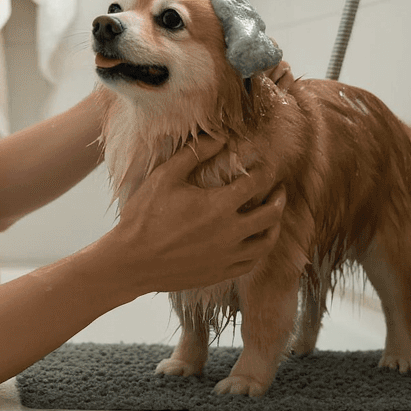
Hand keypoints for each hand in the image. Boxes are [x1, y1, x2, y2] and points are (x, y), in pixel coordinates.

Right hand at [107, 134, 285, 293]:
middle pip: (270, 214)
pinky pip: (251, 263)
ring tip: (273, 215)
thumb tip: (219, 138)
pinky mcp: (220, 273)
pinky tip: (254, 242)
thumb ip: (194, 154)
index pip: (255, 183)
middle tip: (279, 188)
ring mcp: (227, 257)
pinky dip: (259, 250)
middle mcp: (230, 233)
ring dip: (274, 226)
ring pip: (266, 243)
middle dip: (279, 197)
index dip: (265, 170)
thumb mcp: (165, 177)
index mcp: (218, 206)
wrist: (131, 262)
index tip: (267, 164)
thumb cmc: (144, 216)